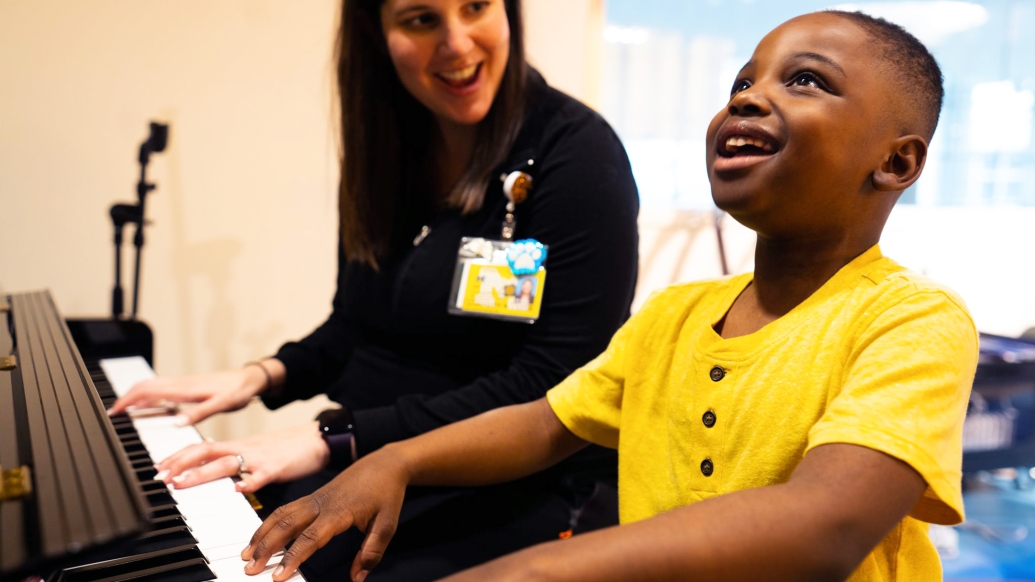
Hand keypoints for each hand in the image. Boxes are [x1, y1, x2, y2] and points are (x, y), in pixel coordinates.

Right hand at [108, 361, 281, 424]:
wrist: (250, 379)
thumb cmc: (238, 390)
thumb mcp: (222, 404)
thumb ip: (200, 413)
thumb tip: (176, 423)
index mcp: (185, 388)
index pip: (148, 390)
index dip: (128, 400)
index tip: (114, 411)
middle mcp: (181, 384)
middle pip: (144, 386)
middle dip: (125, 397)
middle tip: (113, 413)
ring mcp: (183, 384)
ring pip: (151, 386)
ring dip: (135, 396)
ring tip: (124, 411)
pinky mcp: (188, 387)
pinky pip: (161, 389)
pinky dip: (148, 396)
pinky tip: (148, 406)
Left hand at [155, 421, 330, 493]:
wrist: (316, 439)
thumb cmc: (287, 448)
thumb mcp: (255, 451)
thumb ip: (236, 458)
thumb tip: (215, 469)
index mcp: (239, 446)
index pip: (202, 448)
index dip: (179, 457)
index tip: (160, 468)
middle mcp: (245, 449)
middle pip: (207, 452)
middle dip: (181, 464)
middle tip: (161, 477)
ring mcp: (260, 458)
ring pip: (227, 463)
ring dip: (202, 474)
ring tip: (182, 484)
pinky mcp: (277, 468)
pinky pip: (261, 475)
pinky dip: (249, 483)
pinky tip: (239, 490)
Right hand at [242, 448, 410, 581]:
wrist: (384, 464)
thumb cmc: (386, 493)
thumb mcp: (388, 524)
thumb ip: (372, 551)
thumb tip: (358, 577)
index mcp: (339, 512)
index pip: (311, 538)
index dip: (293, 557)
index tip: (278, 576)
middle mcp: (321, 504)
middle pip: (287, 524)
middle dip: (266, 547)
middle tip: (250, 568)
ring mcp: (314, 499)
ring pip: (281, 515)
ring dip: (262, 534)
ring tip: (247, 555)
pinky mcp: (312, 497)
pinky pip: (285, 510)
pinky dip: (269, 523)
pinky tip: (261, 536)